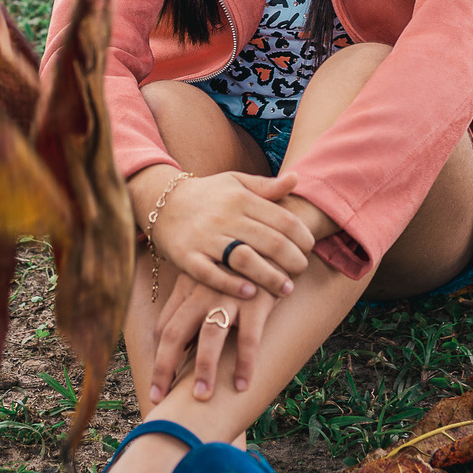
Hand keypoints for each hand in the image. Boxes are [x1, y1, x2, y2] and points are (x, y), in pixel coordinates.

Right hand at [146, 170, 314, 298]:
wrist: (162, 203)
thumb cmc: (207, 195)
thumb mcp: (236, 183)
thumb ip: (266, 186)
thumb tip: (297, 178)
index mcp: (241, 198)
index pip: (282, 219)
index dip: (302, 236)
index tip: (310, 247)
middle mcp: (225, 217)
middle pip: (269, 241)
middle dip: (293, 260)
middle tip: (302, 270)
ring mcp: (205, 238)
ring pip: (244, 259)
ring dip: (270, 277)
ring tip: (286, 289)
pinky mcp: (187, 257)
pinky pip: (212, 274)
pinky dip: (232, 285)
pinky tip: (251, 294)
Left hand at [150, 272, 278, 403]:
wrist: (273, 243)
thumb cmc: (238, 270)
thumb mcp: (209, 280)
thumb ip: (191, 306)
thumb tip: (180, 349)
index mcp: (187, 286)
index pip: (163, 327)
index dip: (157, 358)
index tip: (157, 384)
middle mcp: (202, 290)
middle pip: (174, 333)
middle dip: (163, 368)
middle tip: (159, 398)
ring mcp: (228, 295)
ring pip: (209, 337)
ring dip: (204, 370)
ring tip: (202, 397)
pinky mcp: (256, 300)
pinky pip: (248, 338)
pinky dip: (244, 364)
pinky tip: (242, 385)